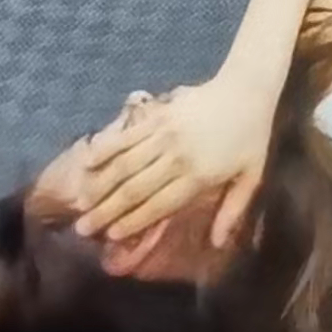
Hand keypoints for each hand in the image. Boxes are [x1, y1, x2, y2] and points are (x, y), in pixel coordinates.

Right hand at [75, 74, 274, 247]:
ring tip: (80, 203)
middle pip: (135, 189)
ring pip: (124, 165)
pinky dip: (105, 149)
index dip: (133, 222)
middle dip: (107, 211)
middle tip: (83, 228)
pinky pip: (126, 135)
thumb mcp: (251, 177)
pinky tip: (86, 163)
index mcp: (199, 176)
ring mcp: (163, 135)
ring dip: (100, 185)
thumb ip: (232, 211)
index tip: (111, 238)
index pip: (158, 205)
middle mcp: (176, 157)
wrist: (246, 88)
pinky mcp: (157, 116)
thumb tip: (216, 243)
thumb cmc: (251, 136)